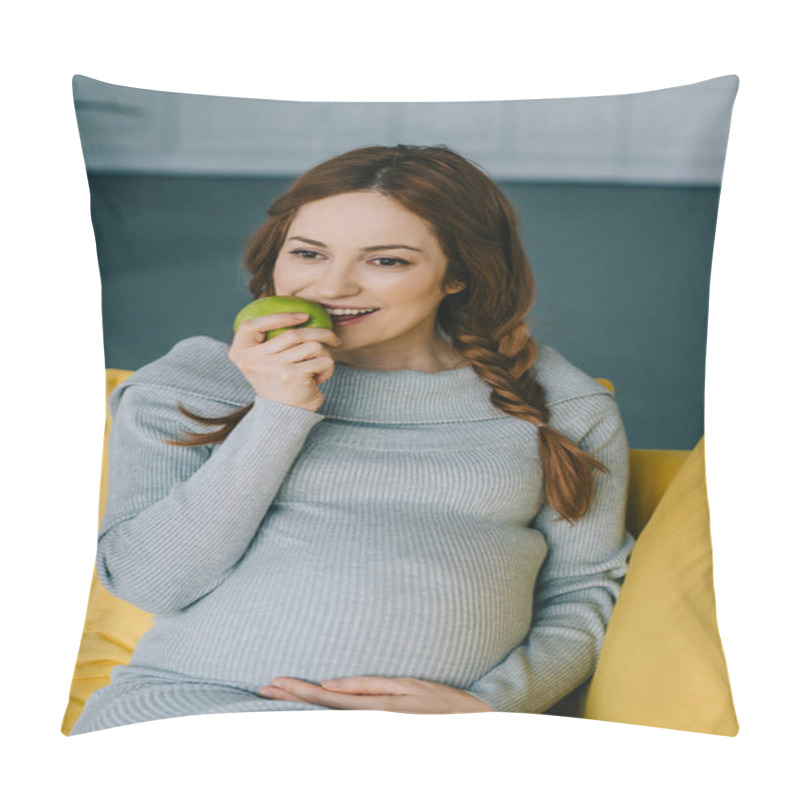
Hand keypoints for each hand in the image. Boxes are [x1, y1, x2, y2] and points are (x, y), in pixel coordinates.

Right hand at [228, 313, 341, 412]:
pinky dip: (327, 368)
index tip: (302, 317)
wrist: (284, 417)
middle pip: (294, 333)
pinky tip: (319, 378)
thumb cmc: (279, 385)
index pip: (252, 325)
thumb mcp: (264, 364)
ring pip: (312, 345)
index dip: (278, 317)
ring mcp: (274, 366)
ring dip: (324, 355)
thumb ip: (269, 344)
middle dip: (320, 334)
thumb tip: (299, 317)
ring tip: (318, 367)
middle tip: (333, 339)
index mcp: (240, 354)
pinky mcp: (294, 375)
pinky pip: (322, 360)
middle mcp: (255, 360)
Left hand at [257, 676, 493, 713]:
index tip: (275, 682)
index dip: (299, 691)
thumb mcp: (407, 686)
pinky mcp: (380, 738)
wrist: (471, 727)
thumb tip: (330, 685)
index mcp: (373, 710)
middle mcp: (368, 724)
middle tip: (262, 689)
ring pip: (328, 722)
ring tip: (275, 698)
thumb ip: (367, 686)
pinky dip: (321, 720)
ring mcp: (373, 735)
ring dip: (301, 710)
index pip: (326, 699)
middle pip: (321, 711)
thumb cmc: (441, 703)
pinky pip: (344, 728)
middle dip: (291, 699)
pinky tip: (307, 716)